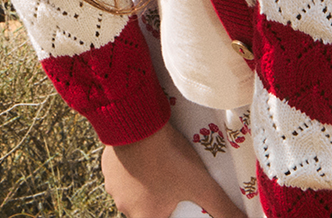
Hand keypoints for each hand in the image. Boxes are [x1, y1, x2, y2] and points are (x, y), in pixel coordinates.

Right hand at [100, 124, 243, 217]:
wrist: (136, 122)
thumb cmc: (169, 158)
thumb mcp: (202, 185)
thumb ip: (224, 208)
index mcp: (145, 217)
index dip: (171, 214)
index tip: (179, 205)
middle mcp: (124, 206)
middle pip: (148, 209)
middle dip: (162, 201)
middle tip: (177, 184)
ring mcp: (112, 184)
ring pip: (133, 192)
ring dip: (147, 185)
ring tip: (165, 168)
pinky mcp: (107, 164)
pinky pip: (123, 173)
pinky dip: (135, 168)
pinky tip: (148, 155)